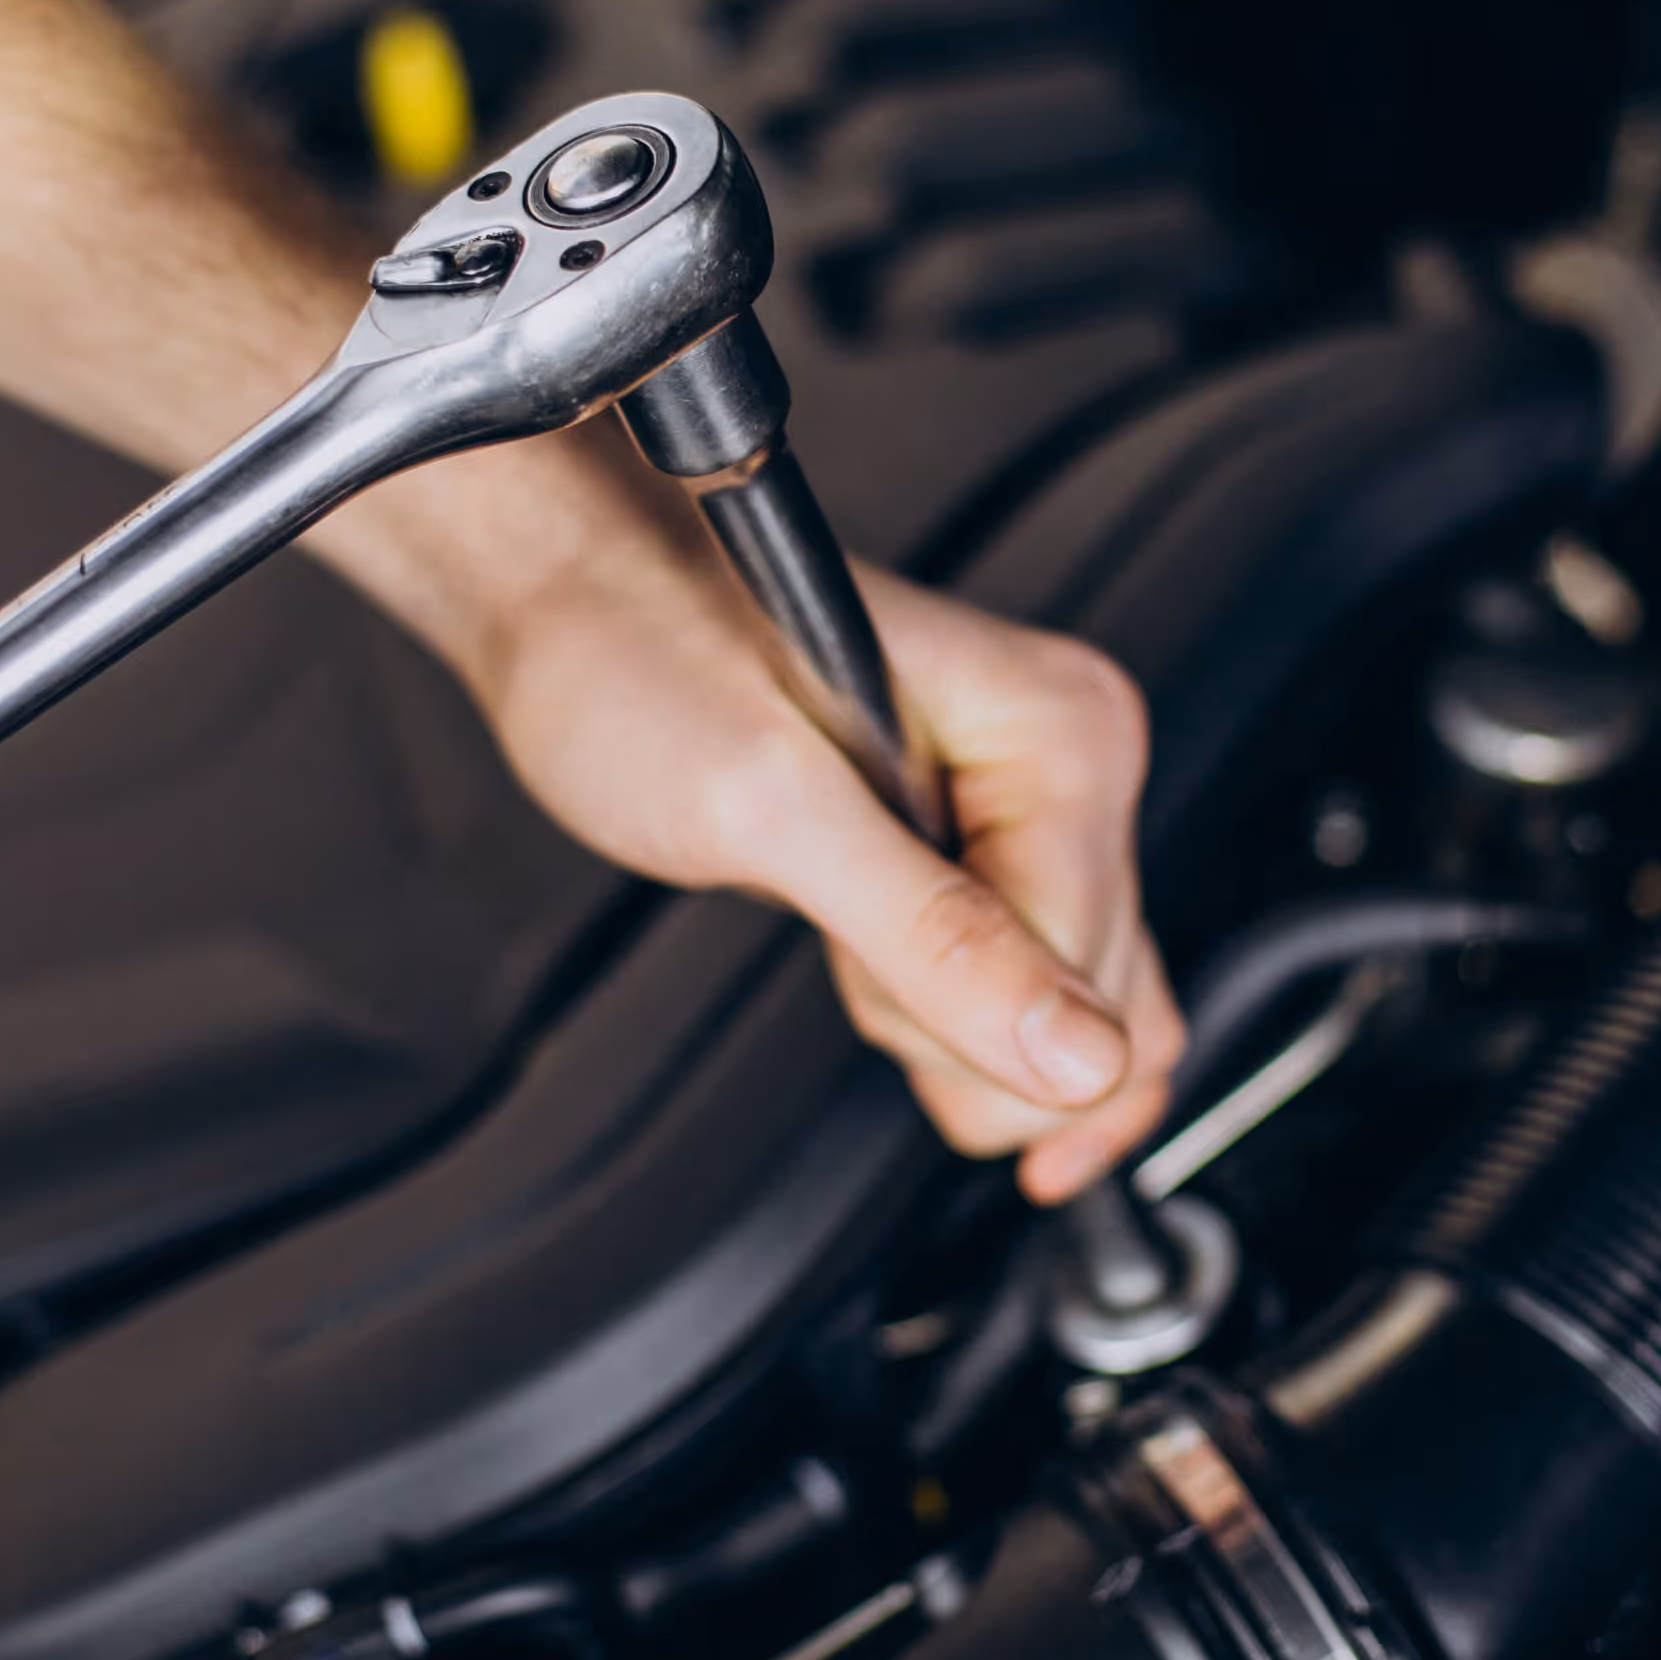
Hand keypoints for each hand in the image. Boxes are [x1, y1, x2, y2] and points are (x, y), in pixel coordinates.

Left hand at [455, 461, 1181, 1203]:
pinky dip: (969, 1035)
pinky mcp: (992, 853)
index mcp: (1062, 732)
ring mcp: (1039, 812)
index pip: (1082, 973)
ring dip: (943, 1028)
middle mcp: (1075, 763)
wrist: (573, 599)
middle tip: (826, 906)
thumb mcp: (772, 812)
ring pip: (1070, 1023)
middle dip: (942, 1016)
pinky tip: (905, 1004)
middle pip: (1087, 1010)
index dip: (945, 1000)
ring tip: (838, 916)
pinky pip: (1046, 1000)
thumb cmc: (642, 653)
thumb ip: (934, 941)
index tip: (842, 925)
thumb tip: (1082, 1060)